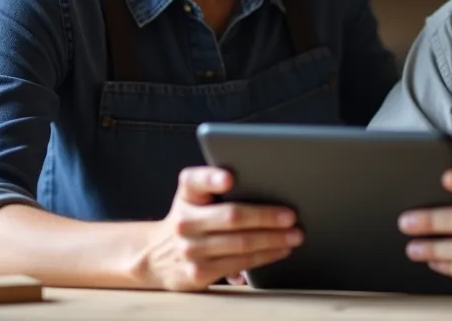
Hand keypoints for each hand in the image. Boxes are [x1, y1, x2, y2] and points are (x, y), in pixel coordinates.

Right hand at [141, 166, 301, 290]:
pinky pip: (238, 263)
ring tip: (294, 235)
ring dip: (272, 240)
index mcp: (187, 195)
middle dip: (265, 216)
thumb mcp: (196, 199)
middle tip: (290, 216)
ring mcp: (190, 250)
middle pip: (231, 216)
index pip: (194, 180)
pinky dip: (263, 257)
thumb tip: (265, 186)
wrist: (158, 257)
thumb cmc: (192, 220)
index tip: (229, 178)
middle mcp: (184, 221)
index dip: (212, 178)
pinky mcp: (198, 273)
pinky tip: (278, 250)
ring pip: (240, 244)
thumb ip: (219, 189)